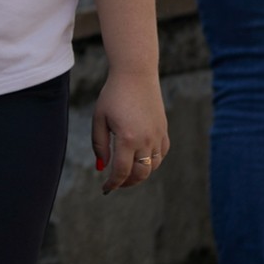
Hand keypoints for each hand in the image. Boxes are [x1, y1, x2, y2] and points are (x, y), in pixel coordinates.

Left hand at [92, 69, 169, 192]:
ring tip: (127, 173)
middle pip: (140, 174)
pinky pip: (161, 154)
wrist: (136, 74)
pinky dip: (152, 162)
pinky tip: (141, 159)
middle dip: (127, 183)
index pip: (121, 172)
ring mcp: (158, 136)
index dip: (113, 183)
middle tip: (116, 183)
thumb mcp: (99, 118)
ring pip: (153, 166)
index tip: (106, 188)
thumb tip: (102, 166)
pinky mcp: (164, 130)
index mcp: (127, 138)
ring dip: (140, 174)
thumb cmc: (113, 95)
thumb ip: (99, 144)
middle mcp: (146, 140)